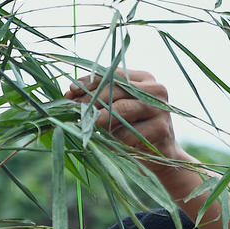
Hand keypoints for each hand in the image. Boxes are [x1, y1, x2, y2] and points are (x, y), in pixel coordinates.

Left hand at [65, 69, 187, 169]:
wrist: (158, 155)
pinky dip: (114, 139)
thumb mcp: (114, 111)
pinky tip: (108, 144)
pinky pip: (128, 133)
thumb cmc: (132, 129)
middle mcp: (156, 89)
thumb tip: (68, 93)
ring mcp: (161, 108)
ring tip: (87, 126)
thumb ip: (97, 99)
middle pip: (116, 89)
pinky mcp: (161, 128)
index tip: (70, 90)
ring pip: (122, 109)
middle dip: (91, 100)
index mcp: (144, 79)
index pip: (113, 74)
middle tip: (74, 111)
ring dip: (100, 119)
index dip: (90, 81)